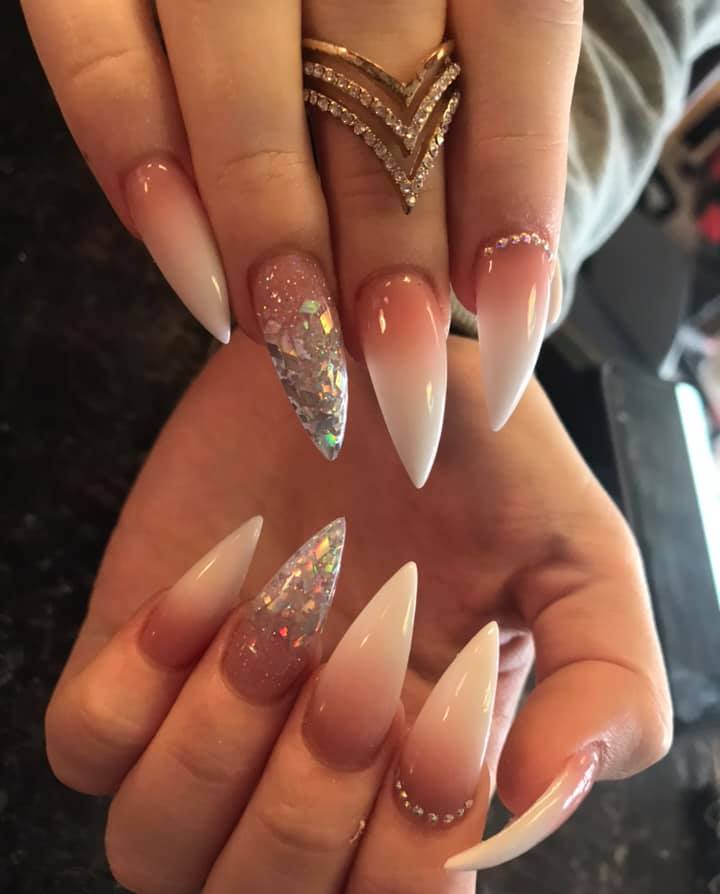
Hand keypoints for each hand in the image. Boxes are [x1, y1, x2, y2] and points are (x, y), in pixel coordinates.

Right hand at [22, 0, 578, 481]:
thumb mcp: (447, 24)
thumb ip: (475, 118)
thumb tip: (488, 289)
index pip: (516, 33)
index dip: (517, 198)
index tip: (514, 340)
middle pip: (377, 88)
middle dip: (389, 254)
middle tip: (399, 382)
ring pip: (239, 91)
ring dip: (274, 241)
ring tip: (304, 356)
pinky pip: (103, 66)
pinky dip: (143, 176)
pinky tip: (199, 285)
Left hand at [45, 334, 670, 893]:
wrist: (372, 361)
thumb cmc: (475, 464)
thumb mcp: (580, 561)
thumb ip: (607, 684)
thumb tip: (542, 795)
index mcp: (416, 793)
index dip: (410, 880)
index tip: (446, 725)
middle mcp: (299, 782)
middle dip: (308, 817)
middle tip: (360, 666)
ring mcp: (203, 725)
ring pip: (152, 852)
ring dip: (219, 745)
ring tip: (283, 616)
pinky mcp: (128, 656)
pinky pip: (84, 744)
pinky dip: (140, 680)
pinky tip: (219, 579)